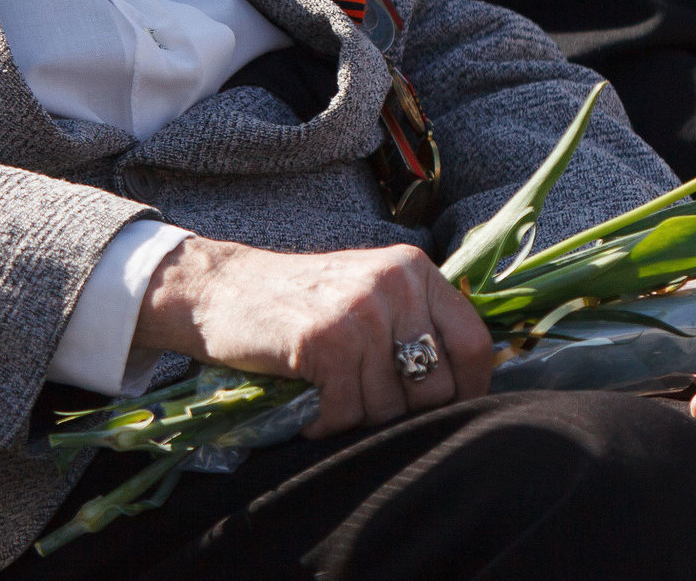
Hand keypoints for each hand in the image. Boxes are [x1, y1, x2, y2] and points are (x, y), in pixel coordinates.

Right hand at [134, 237, 493, 438]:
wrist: (220, 290)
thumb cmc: (299, 300)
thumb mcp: (369, 290)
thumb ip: (417, 320)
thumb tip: (467, 384)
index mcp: (414, 269)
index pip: (475, 343)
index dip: (470, 390)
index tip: (449, 411)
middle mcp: (394, 283)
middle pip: (436, 387)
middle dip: (404, 413)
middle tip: (365, 404)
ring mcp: (359, 311)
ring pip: (389, 408)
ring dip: (358, 419)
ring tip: (330, 398)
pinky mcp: (323, 341)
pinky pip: (347, 413)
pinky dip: (326, 425)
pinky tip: (309, 410)